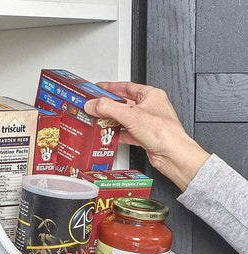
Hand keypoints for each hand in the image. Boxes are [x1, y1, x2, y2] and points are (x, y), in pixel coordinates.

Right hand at [84, 81, 209, 190]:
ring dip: (112, 120)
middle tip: (95, 106)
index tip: (98, 88)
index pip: (126, 87)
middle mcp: (150, 107)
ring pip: (125, 118)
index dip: (110, 87)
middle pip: (124, 103)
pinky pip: (127, 132)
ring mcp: (147, 122)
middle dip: (109, 106)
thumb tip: (93, 104)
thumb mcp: (131, 116)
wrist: (172, 154)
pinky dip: (118, 133)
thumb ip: (108, 108)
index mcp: (151, 95)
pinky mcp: (144, 136)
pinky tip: (110, 135)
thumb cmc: (163, 132)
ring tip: (100, 120)